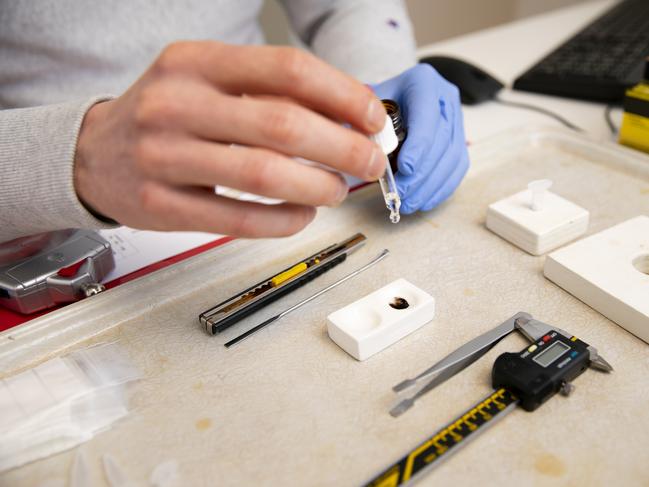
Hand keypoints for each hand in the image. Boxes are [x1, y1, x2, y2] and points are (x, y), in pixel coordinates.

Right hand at [74, 41, 387, 236]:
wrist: (95, 153)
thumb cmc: (166, 115)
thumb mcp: (207, 82)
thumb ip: (270, 94)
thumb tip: (348, 118)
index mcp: (197, 62)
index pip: (287, 70)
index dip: (342, 96)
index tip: (372, 119)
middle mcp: (178, 103)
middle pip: (283, 125)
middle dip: (343, 148)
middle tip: (369, 162)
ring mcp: (165, 156)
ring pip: (263, 175)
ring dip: (317, 187)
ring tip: (337, 190)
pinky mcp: (161, 204)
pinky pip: (237, 219)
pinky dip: (282, 221)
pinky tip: (301, 215)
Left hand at [372, 64, 468, 213]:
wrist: (392, 101)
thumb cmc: (376, 104)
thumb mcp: (364, 106)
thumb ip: (362, 121)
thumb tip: (360, 148)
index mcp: (423, 82)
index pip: (426, 115)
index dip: (419, 145)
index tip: (406, 168)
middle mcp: (445, 98)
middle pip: (441, 140)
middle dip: (421, 173)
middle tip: (402, 193)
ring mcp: (456, 120)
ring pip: (452, 157)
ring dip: (431, 185)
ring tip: (409, 202)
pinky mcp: (459, 141)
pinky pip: (457, 168)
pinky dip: (441, 188)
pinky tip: (424, 201)